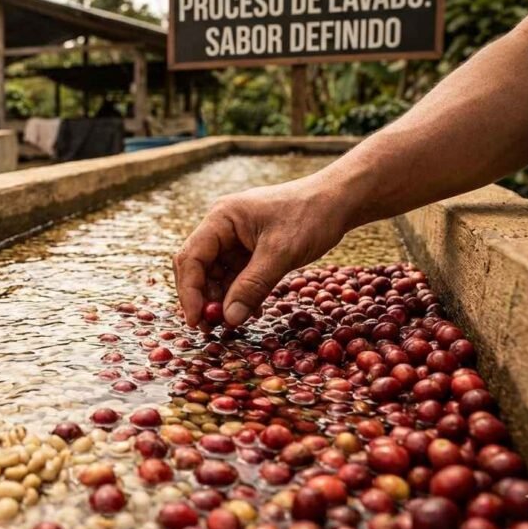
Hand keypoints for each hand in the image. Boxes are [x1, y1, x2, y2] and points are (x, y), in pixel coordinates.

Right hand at [173, 176, 351, 327]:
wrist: (338, 201)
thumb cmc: (310, 216)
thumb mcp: (281, 253)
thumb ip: (252, 286)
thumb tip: (229, 318)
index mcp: (221, 218)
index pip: (191, 257)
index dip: (189, 291)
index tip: (196, 320)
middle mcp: (222, 227)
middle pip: (198, 267)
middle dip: (202, 298)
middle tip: (211, 328)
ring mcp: (235, 238)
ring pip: (216, 275)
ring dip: (222, 300)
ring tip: (233, 322)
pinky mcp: (249, 249)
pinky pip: (236, 276)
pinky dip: (239, 295)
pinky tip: (251, 311)